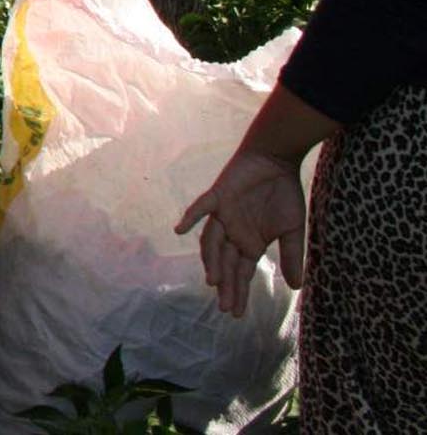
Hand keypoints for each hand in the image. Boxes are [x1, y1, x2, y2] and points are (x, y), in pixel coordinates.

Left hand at [175, 150, 308, 316]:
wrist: (277, 160)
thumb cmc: (284, 194)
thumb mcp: (292, 230)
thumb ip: (291, 256)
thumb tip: (296, 288)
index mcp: (249, 244)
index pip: (241, 273)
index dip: (239, 292)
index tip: (237, 314)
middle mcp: (233, 233)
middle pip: (225, 264)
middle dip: (226, 285)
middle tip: (225, 307)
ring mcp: (223, 215)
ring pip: (212, 242)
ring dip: (211, 259)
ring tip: (213, 280)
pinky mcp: (217, 196)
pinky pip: (201, 207)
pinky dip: (190, 217)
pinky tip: (179, 230)